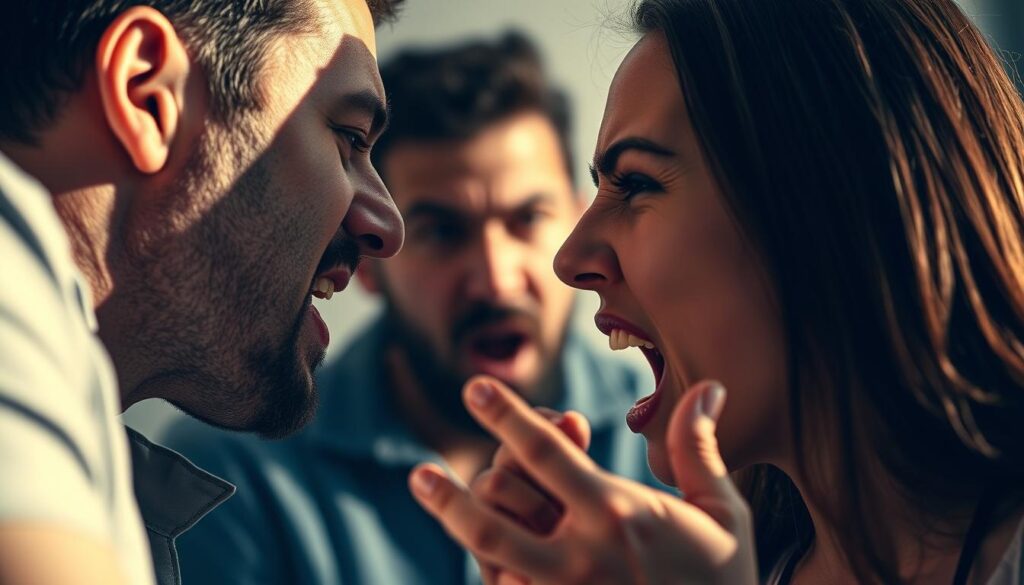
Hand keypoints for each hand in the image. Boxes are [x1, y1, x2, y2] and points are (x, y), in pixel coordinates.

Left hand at [409, 376, 756, 584]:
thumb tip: (709, 386)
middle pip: (493, 510)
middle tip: (422, 473)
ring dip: (457, 520)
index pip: (545, 452)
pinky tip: (481, 555)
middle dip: (449, 492)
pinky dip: (490, 569)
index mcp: (619, 512)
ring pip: (487, 550)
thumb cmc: (725, 579)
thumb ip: (697, 448)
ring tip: (430, 490)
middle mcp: (582, 555)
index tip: (473, 388)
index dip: (503, 415)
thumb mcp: (723, 513)